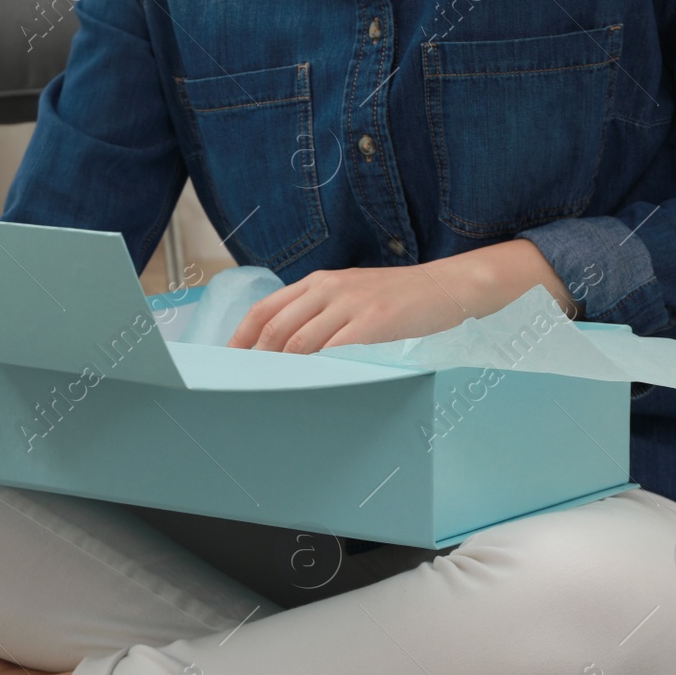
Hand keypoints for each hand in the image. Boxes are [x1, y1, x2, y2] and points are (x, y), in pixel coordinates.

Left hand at [227, 239, 574, 353]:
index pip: (264, 310)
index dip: (240, 339)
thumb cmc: (399, 298)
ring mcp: (351, 303)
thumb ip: (319, 313)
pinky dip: (315, 368)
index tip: (226, 364)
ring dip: (280, 369)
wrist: (449, 286)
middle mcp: (328, 288)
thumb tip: (284, 348)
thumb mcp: (351, 295)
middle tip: (242, 386)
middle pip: (275, 328)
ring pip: (299, 340)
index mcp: (318, 282)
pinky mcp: (374, 320)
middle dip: (254, 360)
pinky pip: (334, 348)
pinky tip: (307, 385)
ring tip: (269, 392)